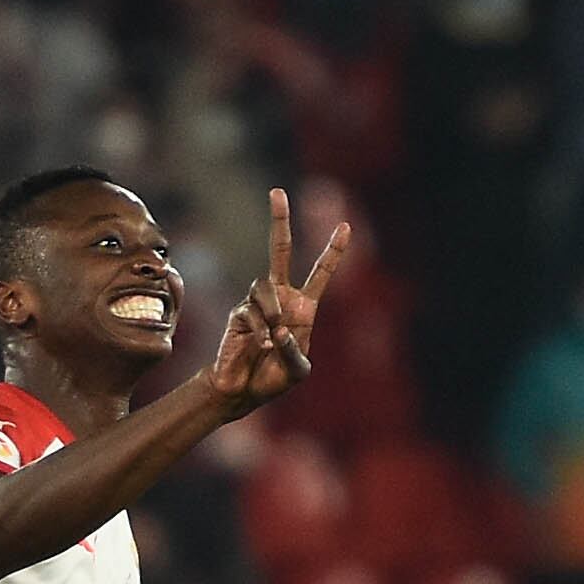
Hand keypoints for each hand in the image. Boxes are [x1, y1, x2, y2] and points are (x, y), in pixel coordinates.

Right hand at [203, 188, 348, 412]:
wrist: (242, 391)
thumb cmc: (273, 379)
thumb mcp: (298, 371)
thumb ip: (295, 351)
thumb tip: (279, 328)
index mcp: (303, 308)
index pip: (319, 273)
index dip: (332, 252)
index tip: (346, 227)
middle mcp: (280, 298)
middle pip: (278, 251)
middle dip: (279, 221)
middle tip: (277, 192)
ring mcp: (257, 303)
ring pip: (263, 286)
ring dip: (271, 314)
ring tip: (271, 341)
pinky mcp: (238, 313)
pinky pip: (250, 312)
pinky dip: (259, 332)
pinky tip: (262, 347)